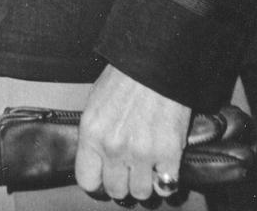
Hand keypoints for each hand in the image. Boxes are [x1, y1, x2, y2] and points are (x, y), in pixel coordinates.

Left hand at [75, 64, 190, 201]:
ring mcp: (141, 153)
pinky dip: (166, 180)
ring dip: (145, 183)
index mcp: (92, 133)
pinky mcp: (168, 154)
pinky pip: (166, 186)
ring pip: (141, 193)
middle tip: (130, 170)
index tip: (105, 177)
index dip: (98, 181)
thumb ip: (95, 135)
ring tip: (148, 166)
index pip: (87, 180)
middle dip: (123, 182)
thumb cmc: (125, 79)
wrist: (155, 62)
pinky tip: (164, 165)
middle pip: (116, 190)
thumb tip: (97, 160)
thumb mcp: (96, 104)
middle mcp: (113, 147)